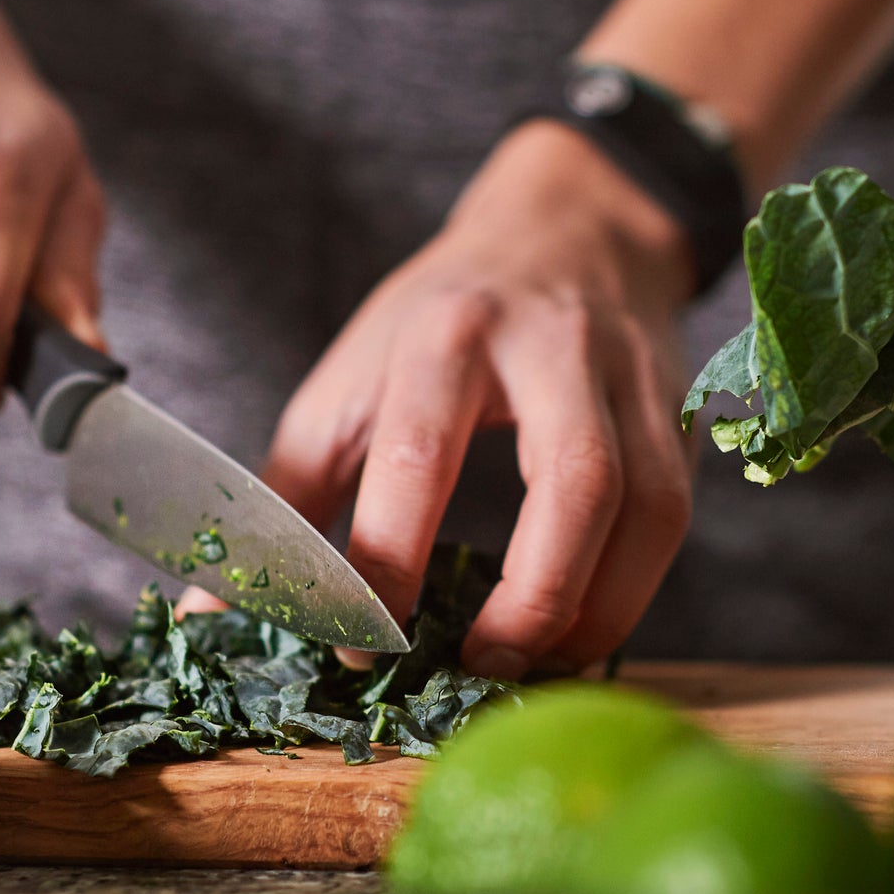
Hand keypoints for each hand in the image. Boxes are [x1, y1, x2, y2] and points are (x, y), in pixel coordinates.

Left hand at [264, 122, 697, 677]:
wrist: (568, 227)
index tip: (359, 642)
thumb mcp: (352, 379)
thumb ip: (289, 494)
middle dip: (532, 596)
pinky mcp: (678, 415)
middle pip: (575, 482)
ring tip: (529, 666)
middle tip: (475, 666)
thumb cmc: (441, 318)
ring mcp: (633, 379)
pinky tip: (578, 632)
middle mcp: (554, 347)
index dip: (388, 560)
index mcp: (448, 331)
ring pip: (646, 507)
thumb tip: (215, 610)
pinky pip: (674, 520)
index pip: (420, 453)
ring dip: (594, 609)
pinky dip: (630, 593)